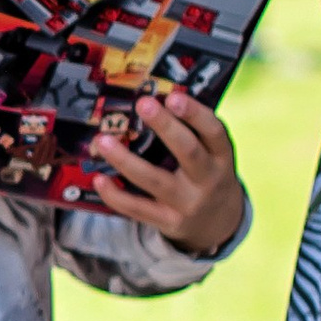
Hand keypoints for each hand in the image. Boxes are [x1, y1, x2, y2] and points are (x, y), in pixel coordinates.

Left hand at [87, 86, 245, 257]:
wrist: (218, 223)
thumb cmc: (207, 174)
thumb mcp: (212, 154)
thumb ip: (192, 131)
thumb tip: (155, 99)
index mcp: (222, 157)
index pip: (214, 131)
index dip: (195, 113)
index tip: (173, 97)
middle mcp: (208, 180)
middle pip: (187, 151)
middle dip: (165, 127)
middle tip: (142, 104)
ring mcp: (188, 203)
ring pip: (154, 180)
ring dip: (125, 160)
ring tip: (103, 140)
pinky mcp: (168, 221)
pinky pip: (137, 208)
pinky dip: (115, 195)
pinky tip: (99, 179)